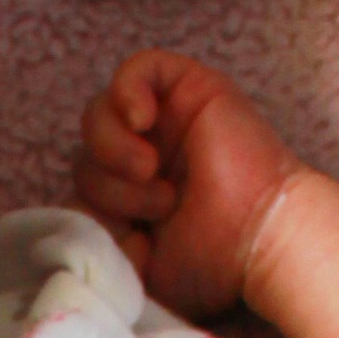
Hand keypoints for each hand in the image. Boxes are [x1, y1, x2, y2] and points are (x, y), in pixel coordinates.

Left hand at [75, 51, 300, 321]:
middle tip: (158, 207)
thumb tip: (75, 224)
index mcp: (135, 194)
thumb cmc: (214, 262)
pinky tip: (141, 121)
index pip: (81, 186)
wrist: (262, 239)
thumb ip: (100, 245)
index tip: (133, 237)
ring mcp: (169, 119)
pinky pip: (138, 67)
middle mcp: (148, 152)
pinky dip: (127, 91)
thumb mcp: (139, 269)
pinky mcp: (191, 87)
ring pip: (101, 111)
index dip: (92, 210)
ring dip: (114, 148)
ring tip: (151, 173)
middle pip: (85, 152)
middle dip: (108, 186)